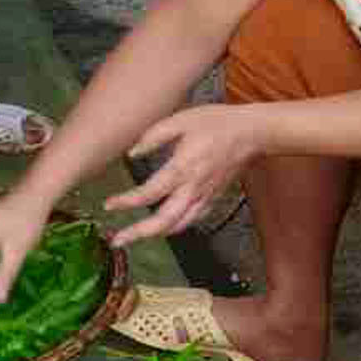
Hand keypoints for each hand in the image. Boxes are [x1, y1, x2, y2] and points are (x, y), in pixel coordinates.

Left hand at [103, 105, 263, 246]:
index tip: (109, 205)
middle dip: (137, 233)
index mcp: (182, 168)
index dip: (126, 202)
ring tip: (136, 237)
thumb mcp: (180, 119)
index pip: (148, 194)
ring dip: (155, 235)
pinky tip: (165, 228)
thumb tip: (132, 153)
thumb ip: (153, 136)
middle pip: (162, 221)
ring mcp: (204, 196)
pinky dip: (176, 228)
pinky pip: (193, 220)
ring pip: (178, 225)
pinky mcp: (213, 198)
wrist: (251, 133)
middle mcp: (192, 188)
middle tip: (117, 240)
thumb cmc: (217, 123)